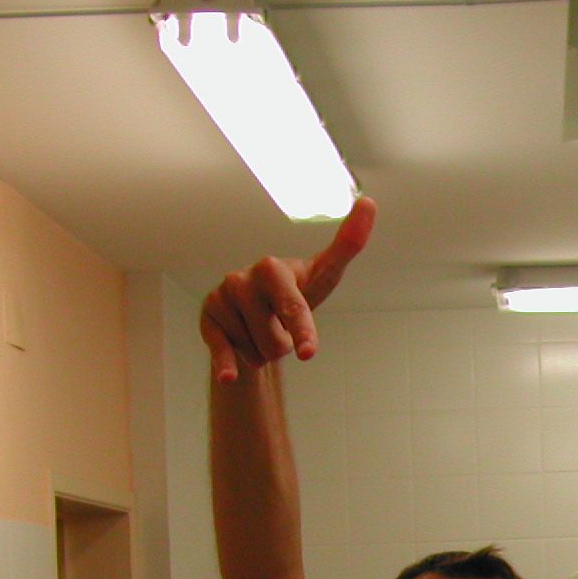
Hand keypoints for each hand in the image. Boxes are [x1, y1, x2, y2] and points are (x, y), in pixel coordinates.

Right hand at [200, 197, 377, 383]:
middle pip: (276, 340)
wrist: (257, 311)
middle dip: (283, 345)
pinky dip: (227, 365)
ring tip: (260, 332)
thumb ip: (348, 244)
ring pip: (256, 351)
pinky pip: (221, 351)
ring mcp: (222, 298)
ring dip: (263, 351)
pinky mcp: (208, 318)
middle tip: (280, 329)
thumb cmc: (295, 291)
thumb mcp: (323, 274)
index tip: (308, 353)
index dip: (301, 330)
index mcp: (272, 268)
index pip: (294, 307)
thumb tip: (369, 201)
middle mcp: (242, 278)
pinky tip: (230, 376)